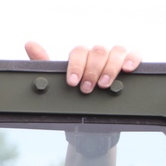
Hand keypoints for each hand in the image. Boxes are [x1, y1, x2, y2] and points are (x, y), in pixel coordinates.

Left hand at [25, 41, 140, 93]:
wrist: (87, 121)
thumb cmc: (71, 98)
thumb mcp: (57, 83)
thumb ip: (44, 64)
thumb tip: (29, 44)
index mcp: (80, 57)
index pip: (79, 52)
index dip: (76, 66)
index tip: (72, 82)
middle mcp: (97, 56)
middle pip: (97, 51)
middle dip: (92, 71)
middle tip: (86, 88)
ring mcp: (113, 59)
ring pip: (116, 50)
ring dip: (110, 67)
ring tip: (104, 85)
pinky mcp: (129, 66)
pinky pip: (135, 54)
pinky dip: (132, 59)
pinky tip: (127, 69)